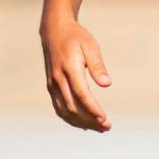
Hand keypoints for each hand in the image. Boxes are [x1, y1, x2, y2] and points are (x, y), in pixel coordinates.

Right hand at [40, 17, 111, 131]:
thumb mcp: (91, 46)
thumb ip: (98, 65)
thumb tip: (107, 84)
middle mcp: (58, 79)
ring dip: (81, 122)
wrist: (54, 30)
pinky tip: (84, 124)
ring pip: (64, 111)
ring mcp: (52, 84)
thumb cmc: (76, 37)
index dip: (92, 108)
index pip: (81, 94)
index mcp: (69, 68)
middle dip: (90, 120)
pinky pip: (59, 107)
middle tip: (107, 127)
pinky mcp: (51, 87)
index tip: (104, 119)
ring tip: (99, 128)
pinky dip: (71, 118)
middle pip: (73, 107)